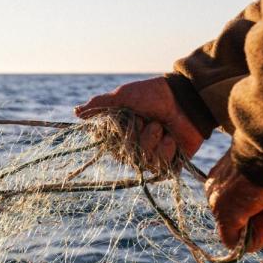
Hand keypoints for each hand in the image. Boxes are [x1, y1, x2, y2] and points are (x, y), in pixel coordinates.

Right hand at [74, 77, 204, 170]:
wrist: (186, 97)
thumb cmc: (154, 94)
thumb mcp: (124, 96)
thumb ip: (101, 104)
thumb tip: (76, 112)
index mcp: (123, 133)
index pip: (110, 146)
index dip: (116, 136)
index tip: (123, 121)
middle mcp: (136, 147)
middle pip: (126, 156)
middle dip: (136, 135)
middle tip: (145, 119)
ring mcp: (152, 156)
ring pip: (143, 161)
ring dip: (151, 140)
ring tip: (161, 126)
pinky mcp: (170, 163)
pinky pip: (161, 167)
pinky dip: (166, 149)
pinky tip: (172, 138)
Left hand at [205, 152, 262, 251]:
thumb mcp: (259, 171)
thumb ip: (256, 187)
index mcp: (219, 179)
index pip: (234, 205)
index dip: (258, 209)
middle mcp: (214, 193)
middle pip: (236, 220)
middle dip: (262, 220)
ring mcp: (218, 206)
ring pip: (238, 234)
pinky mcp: (227, 217)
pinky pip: (237, 244)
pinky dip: (260, 240)